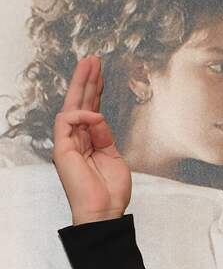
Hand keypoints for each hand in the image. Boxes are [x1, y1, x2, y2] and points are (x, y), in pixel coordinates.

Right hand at [52, 56, 130, 224]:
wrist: (104, 210)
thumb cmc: (110, 190)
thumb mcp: (115, 157)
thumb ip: (106, 136)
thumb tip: (99, 118)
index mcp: (90, 141)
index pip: (91, 110)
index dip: (96, 91)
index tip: (100, 73)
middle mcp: (77, 140)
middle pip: (79, 103)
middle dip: (86, 80)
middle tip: (92, 59)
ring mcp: (68, 143)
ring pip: (71, 106)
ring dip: (81, 84)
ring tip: (90, 64)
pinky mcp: (62, 149)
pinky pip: (66, 121)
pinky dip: (81, 115)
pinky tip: (92, 114)